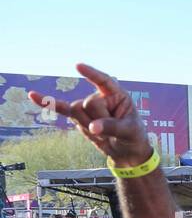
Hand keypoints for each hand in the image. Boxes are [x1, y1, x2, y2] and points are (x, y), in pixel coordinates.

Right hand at [27, 64, 152, 166]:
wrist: (125, 151)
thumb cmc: (132, 136)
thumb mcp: (129, 131)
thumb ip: (112, 127)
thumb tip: (91, 128)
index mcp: (117, 94)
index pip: (104, 81)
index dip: (91, 74)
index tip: (77, 66)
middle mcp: (100, 96)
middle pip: (89, 103)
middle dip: (100, 121)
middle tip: (113, 130)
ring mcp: (86, 106)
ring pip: (77, 111)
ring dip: (90, 127)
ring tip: (104, 133)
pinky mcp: (76, 116)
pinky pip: (60, 108)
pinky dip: (47, 103)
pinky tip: (32, 95)